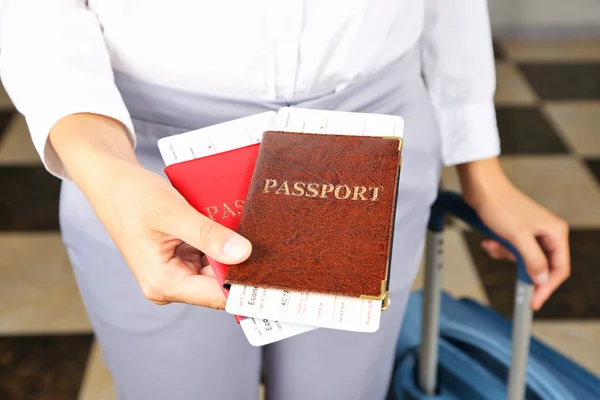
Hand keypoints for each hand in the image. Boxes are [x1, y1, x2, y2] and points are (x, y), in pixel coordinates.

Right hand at [49, 113, 251, 308]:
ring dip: (231, 252)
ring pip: (217, 270)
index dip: (246, 286)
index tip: (275, 274)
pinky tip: (231, 227)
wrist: (112, 183)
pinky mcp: (179, 260)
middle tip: (270, 244)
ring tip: (249, 230)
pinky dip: (221, 243)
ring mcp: (175, 273)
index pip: (217, 296)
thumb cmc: (133, 197)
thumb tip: (243, 254)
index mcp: (163, 283)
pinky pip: (209, 257)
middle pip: (219, 284)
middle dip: (242, 265)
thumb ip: (208, 235)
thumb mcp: (174, 213)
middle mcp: (169, 285)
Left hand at [457, 158, 569, 309]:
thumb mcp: (517, 237)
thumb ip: (533, 260)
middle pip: (541, 265)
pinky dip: (499, 249)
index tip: (533, 302)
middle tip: (504, 262)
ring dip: (505, 255)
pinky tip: (489, 241)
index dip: (547, 287)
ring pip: (523, 259)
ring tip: (492, 244)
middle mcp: (548, 232)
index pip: (559, 268)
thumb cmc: (500, 205)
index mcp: (555, 232)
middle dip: (519, 266)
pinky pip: (512, 250)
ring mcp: (532, 232)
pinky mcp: (517, 231)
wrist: (481, 187)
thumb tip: (543, 280)